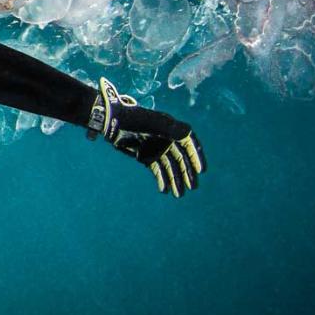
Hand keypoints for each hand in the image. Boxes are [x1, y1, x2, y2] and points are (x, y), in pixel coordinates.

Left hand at [88, 78, 205, 196]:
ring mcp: (156, 148)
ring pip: (169, 167)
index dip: (197, 157)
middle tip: (192, 187)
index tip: (201, 170)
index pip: (189, 144)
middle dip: (187, 173)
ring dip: (175, 180)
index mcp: (172, 129)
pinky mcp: (145, 155)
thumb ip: (171, 128)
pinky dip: (161, 179)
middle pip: (181, 159)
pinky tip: (164, 190)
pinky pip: (157, 169)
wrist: (113, 122)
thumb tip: (188, 133)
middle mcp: (166, 139)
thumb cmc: (134, 119)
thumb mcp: (154, 122)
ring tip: (179, 195)